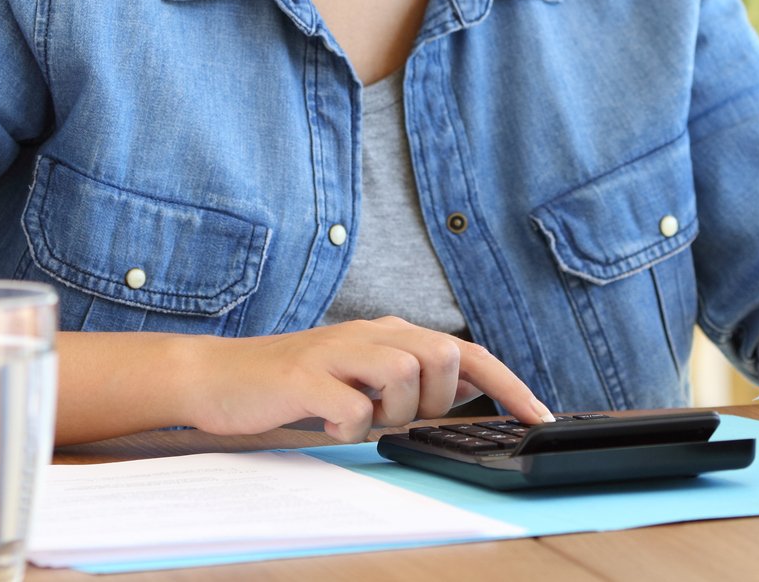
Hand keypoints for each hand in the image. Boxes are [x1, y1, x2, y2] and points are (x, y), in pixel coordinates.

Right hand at [180, 316, 552, 442]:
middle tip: (398, 415)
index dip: (510, 385)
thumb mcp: (362, 375)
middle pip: (443, 356)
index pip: (467, 353)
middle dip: (435, 399)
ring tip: (358, 416)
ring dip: (391, 412)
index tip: (540, 417)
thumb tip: (466, 388)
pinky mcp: (305, 377)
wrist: (218, 376)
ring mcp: (336, 351)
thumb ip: (410, 376)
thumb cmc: (295, 383)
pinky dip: (350, 427)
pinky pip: (353, 408)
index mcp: (389, 333)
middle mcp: (369, 333)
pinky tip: (329, 422)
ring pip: (404, 375)